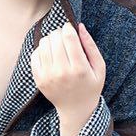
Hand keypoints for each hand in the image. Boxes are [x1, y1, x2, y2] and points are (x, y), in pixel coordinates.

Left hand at [30, 21, 106, 135]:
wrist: (76, 109)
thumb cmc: (90, 86)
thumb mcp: (99, 68)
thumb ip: (91, 46)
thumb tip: (79, 26)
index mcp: (79, 69)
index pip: (69, 38)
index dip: (68, 28)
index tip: (70, 28)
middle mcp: (61, 72)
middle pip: (55, 38)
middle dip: (60, 33)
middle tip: (64, 37)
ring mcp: (48, 76)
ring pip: (44, 44)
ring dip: (50, 39)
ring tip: (58, 45)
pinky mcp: (38, 79)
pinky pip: (35, 54)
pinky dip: (42, 49)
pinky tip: (50, 53)